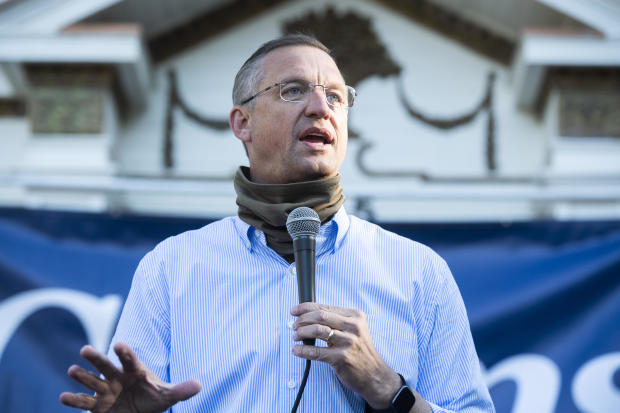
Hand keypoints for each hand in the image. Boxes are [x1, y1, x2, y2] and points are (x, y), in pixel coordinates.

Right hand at [59, 342, 200, 412]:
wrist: (140, 411)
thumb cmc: (153, 399)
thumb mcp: (167, 396)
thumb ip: (181, 390)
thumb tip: (200, 385)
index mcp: (135, 371)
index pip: (130, 359)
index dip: (124, 352)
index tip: (118, 344)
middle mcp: (117, 377)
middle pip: (106, 365)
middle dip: (96, 358)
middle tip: (85, 349)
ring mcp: (105, 390)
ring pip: (91, 381)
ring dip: (82, 376)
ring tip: (72, 371)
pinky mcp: (97, 406)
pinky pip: (84, 402)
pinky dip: (74, 399)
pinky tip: (64, 396)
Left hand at [291, 303, 400, 408]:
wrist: (374, 375)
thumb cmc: (360, 351)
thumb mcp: (354, 330)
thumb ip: (336, 321)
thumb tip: (308, 315)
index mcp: (355, 316)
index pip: (325, 307)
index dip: (306, 308)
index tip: (294, 311)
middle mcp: (353, 327)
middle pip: (320, 316)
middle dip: (302, 320)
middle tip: (294, 325)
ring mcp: (348, 342)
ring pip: (317, 331)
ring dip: (301, 333)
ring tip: (295, 336)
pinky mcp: (341, 358)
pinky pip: (316, 352)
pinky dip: (303, 350)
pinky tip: (296, 350)